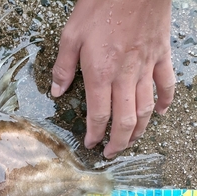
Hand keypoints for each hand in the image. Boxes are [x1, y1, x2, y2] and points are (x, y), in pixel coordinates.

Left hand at [51, 0, 174, 157]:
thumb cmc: (101, 5)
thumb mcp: (71, 35)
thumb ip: (63, 66)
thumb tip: (56, 91)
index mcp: (100, 73)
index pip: (99, 114)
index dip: (95, 133)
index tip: (90, 144)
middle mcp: (124, 76)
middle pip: (124, 119)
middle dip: (118, 141)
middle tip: (112, 152)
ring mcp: (146, 67)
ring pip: (146, 108)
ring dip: (139, 129)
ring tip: (131, 141)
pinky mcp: (161, 55)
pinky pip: (166, 84)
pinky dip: (164, 101)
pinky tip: (160, 113)